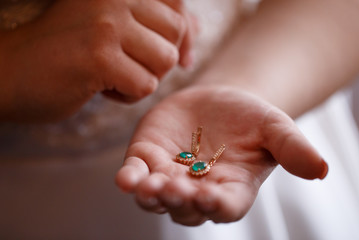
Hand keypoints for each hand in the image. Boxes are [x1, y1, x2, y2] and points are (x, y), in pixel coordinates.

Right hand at [0, 0, 194, 121]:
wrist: (12, 71)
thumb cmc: (65, 53)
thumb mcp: (113, 30)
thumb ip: (155, 27)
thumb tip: (195, 34)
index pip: (177, 8)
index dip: (184, 37)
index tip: (180, 59)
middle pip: (175, 35)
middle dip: (158, 61)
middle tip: (128, 68)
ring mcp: (106, 25)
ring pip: (163, 61)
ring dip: (143, 79)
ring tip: (112, 77)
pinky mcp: (99, 57)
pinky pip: (144, 86)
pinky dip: (127, 96)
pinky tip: (101, 88)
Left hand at [116, 86, 327, 225]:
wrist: (218, 101)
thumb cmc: (249, 118)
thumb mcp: (274, 128)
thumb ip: (293, 148)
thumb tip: (322, 168)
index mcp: (231, 189)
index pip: (225, 206)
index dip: (218, 206)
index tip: (212, 199)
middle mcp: (198, 190)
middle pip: (187, 208)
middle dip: (180, 200)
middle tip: (175, 189)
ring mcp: (170, 177)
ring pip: (158, 198)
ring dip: (152, 195)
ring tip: (148, 186)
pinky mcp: (149, 160)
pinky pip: (136, 175)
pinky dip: (130, 179)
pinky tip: (125, 178)